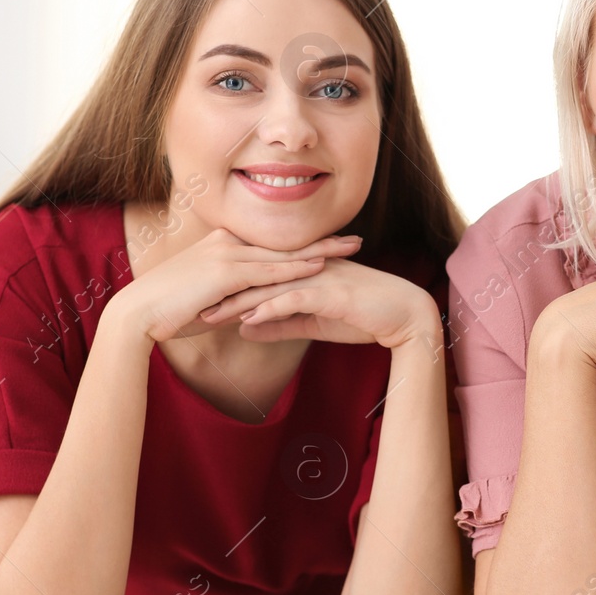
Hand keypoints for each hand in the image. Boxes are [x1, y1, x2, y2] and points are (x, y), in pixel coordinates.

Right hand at [107, 228, 363, 343]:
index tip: (332, 244)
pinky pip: (268, 270)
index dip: (304, 244)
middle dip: (322, 241)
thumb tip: (251, 307)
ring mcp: (226, 255)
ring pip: (283, 253)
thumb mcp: (209, 300)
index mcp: (222, 246)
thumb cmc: (168, 311)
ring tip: (350, 249)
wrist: (137, 314)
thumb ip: (233, 298)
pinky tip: (320, 268)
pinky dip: (296, 269)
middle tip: (355, 239)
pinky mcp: (224, 271)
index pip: (272, 244)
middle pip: (284, 243)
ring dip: (319, 251)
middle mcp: (227, 243)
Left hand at [197, 255, 439, 350]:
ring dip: (238, 301)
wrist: (405, 315)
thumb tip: (245, 327)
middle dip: (222, 293)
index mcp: (301, 271)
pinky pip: (294, 298)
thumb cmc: (364, 316)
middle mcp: (306, 268)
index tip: (197, 303)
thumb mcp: (314, 323)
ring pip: (269, 287)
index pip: (256, 278)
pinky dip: (270, 308)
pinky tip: (248, 319)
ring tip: (209, 315)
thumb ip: (280, 323)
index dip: (226, 290)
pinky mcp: (331, 291)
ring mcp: (318, 277)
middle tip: (190, 306)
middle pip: (255, 278)